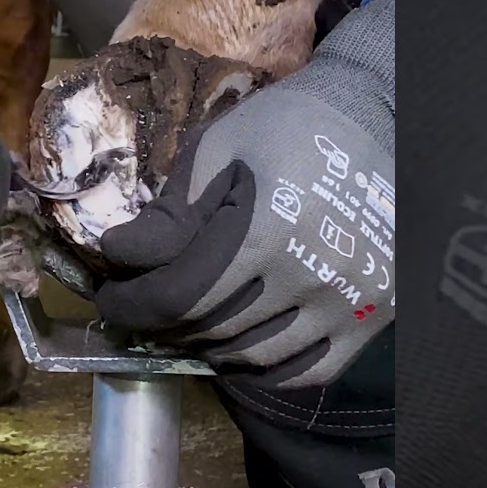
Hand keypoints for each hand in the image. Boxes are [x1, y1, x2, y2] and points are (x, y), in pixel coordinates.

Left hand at [94, 0, 395, 387]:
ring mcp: (348, 302)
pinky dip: (265, 370)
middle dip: (162, 324)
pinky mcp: (373, 314)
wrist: (375, 117)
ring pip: (256, 355)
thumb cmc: (288, 126)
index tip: (111, 298)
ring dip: (208, 347)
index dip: (133, 305)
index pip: (179, 296)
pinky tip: (239, 349)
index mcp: (267, 230)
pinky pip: (308, 369)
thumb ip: (171, 214)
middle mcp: (310, 276)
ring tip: (186, 325)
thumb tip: (120, 258)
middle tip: (142, 309)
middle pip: (213, 328)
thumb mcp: (217, 151)